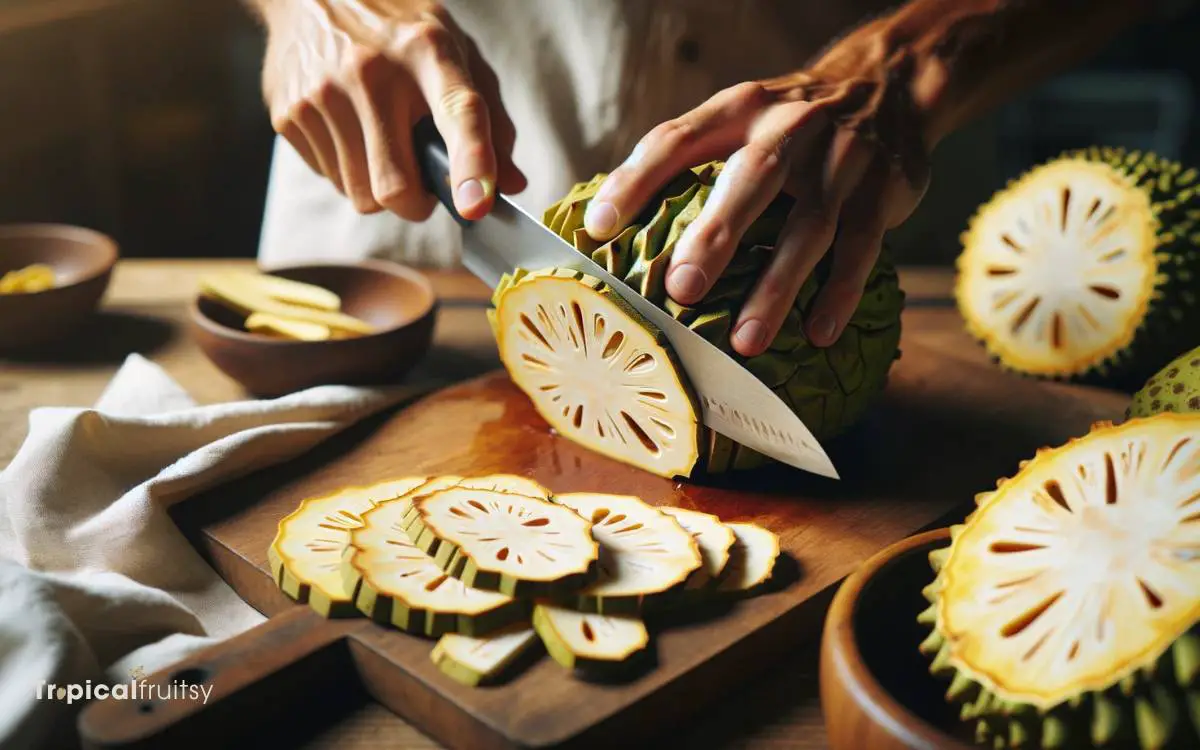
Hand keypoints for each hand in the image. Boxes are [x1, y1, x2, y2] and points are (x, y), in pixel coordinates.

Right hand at [258, 0, 525, 220]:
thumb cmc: (399, 31)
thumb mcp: (455, 53)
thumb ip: (491, 120)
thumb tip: (511, 185)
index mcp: (428, 50)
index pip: (457, 112)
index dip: (471, 163)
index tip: (476, 204)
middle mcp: (371, 71)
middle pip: (394, 186)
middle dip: (416, 203)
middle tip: (424, 185)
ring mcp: (323, 92)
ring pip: (360, 195)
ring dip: (379, 188)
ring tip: (382, 144)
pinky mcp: (289, 112)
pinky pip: (330, 179)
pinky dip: (347, 172)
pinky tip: (350, 132)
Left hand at [582, 35, 931, 356]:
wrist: (890, 82)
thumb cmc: (789, 123)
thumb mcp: (741, 117)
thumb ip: (689, 159)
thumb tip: (610, 223)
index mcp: (740, 108)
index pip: (678, 139)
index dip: (636, 181)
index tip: (598, 227)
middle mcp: (791, 127)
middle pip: (753, 179)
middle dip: (717, 236)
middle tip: (683, 290)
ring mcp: (843, 160)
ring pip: (811, 227)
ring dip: (778, 287)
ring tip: (746, 341)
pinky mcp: (883, 191)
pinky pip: (861, 249)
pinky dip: (840, 292)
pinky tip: (818, 333)